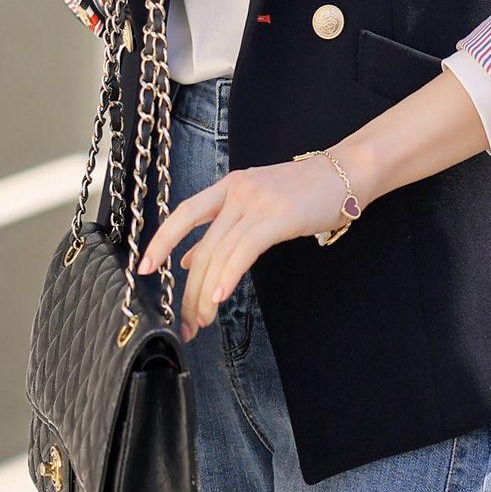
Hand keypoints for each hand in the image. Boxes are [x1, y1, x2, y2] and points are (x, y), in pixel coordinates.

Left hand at [136, 154, 359, 341]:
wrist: (347, 172)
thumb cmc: (307, 191)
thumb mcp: (259, 204)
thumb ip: (225, 229)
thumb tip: (190, 259)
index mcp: (229, 187)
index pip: (184, 214)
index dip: (161, 241)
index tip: (144, 269)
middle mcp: (237, 192)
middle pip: (202, 246)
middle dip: (189, 288)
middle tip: (186, 319)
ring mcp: (257, 202)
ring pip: (220, 254)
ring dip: (207, 293)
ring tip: (203, 319)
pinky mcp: (277, 216)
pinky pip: (244, 250)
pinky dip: (228, 275)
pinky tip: (219, 297)